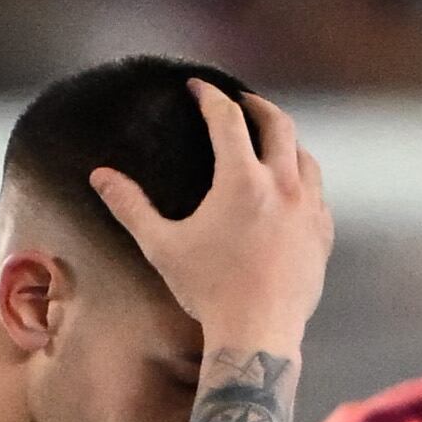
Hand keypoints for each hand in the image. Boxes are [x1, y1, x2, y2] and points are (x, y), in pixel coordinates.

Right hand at [93, 83, 331, 352]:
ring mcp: (309, 211)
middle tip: (241, 101)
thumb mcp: (162, 246)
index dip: (210, 97)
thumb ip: (130, 206)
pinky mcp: (322, 236)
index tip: (197, 88)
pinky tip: (292, 189)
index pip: (227, 119)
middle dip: (257, 105)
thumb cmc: (208, 291)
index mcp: (243, 181)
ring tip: (270, 140)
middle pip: (278, 124)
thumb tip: (99, 176)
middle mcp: (283, 187)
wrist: (259, 334)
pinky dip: (303, 180)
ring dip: (286, 141)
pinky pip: (318, 195)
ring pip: (305, 157)